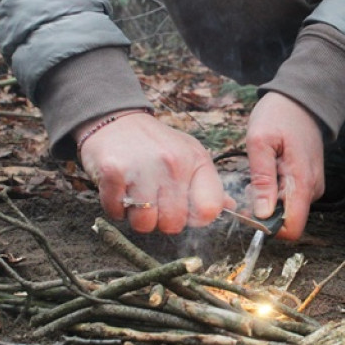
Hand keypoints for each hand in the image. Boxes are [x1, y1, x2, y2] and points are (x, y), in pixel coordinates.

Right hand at [76, 111, 230, 233]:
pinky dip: (114, 207)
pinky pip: (116, 212)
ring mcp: (143, 168)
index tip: (185, 211)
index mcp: (197, 161)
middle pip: (173, 223)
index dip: (196, 219)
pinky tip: (119, 189)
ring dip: (136, 216)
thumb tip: (231, 206)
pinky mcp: (114, 171)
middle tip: (154, 202)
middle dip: (162, 221)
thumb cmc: (156, 144)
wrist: (116, 120)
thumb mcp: (189, 155)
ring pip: (144, 223)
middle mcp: (173, 163)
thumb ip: (208, 184)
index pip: (209, 209)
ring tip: (136, 195)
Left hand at [245, 92, 324, 239]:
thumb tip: (263, 213)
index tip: (250, 208)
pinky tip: (269, 170)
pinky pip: (290, 198)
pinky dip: (275, 191)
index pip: (292, 227)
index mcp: (302, 182)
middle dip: (264, 210)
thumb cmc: (279, 115)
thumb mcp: (260, 141)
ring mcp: (312, 186)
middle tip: (250, 184)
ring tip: (260, 172)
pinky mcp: (309, 182)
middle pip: (287, 221)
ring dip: (269, 199)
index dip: (268, 226)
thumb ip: (262, 179)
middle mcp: (313, 189)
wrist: (301, 99)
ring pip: (287, 210)